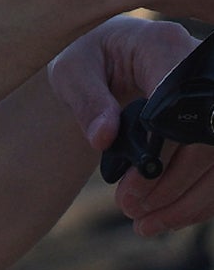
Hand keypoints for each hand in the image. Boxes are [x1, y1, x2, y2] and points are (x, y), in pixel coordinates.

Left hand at [49, 16, 213, 234]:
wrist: (109, 55)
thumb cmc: (88, 57)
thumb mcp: (70, 69)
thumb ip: (85, 98)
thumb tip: (103, 137)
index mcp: (164, 45)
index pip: (179, 104)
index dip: (162, 151)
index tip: (131, 184)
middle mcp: (200, 69)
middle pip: (205, 142)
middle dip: (170, 186)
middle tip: (130, 210)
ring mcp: (213, 99)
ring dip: (185, 202)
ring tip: (143, 223)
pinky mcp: (212, 124)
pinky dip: (195, 200)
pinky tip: (164, 218)